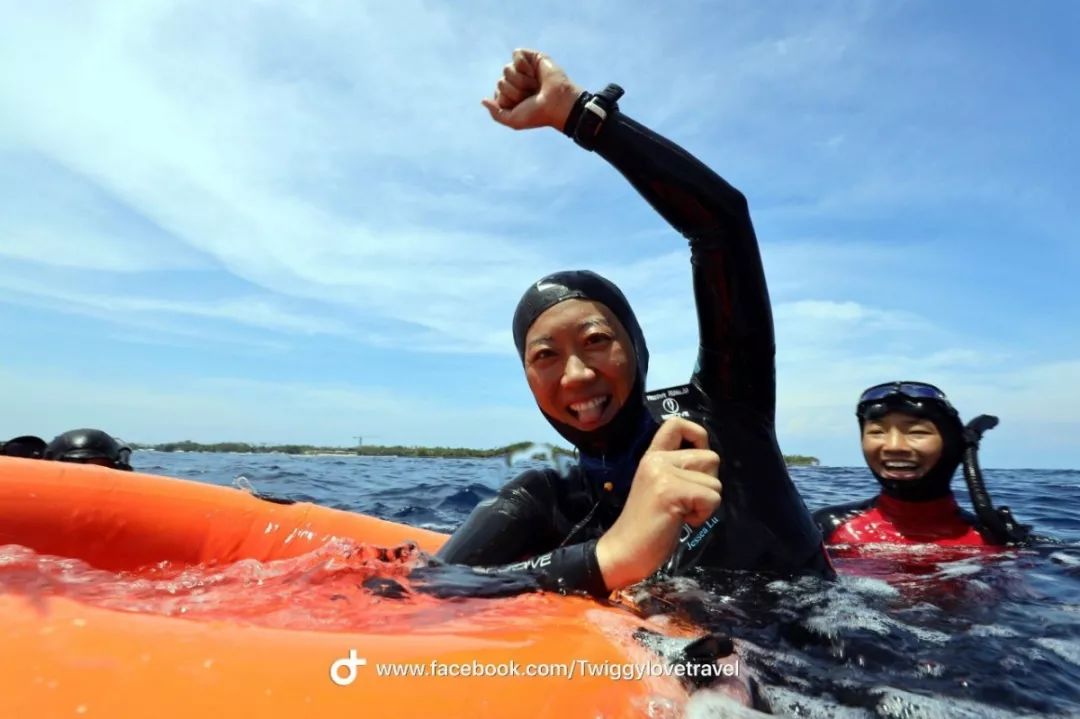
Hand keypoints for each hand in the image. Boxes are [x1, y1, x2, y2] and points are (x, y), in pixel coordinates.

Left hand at [481, 48, 583, 130]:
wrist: (557, 103)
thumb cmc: (538, 114)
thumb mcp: (513, 120)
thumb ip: (496, 113)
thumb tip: (483, 100)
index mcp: (513, 97)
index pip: (498, 93)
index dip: (508, 100)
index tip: (524, 105)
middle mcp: (517, 83)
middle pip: (501, 82)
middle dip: (515, 91)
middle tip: (531, 95)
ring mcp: (525, 70)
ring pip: (507, 69)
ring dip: (521, 80)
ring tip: (535, 85)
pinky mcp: (532, 57)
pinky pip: (516, 54)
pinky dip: (523, 64)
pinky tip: (534, 72)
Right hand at [595, 418, 722, 590]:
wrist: (624, 551)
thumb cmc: (646, 525)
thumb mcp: (660, 487)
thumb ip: (678, 470)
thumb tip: (709, 462)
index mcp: (652, 456)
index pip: (677, 423)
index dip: (699, 435)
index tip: (698, 458)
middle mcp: (656, 459)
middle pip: (710, 457)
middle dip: (708, 483)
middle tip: (687, 501)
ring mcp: (662, 474)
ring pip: (714, 481)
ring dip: (706, 502)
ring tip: (681, 512)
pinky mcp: (671, 492)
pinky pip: (712, 498)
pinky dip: (704, 514)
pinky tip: (682, 521)